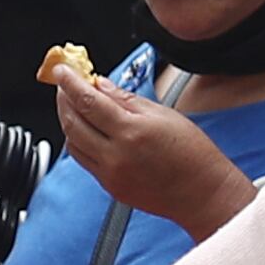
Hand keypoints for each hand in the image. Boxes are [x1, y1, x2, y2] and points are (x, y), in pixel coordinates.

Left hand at [51, 69, 254, 235]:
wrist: (203, 194)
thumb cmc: (193, 154)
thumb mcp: (164, 115)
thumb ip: (127, 100)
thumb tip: (102, 86)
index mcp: (131, 131)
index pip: (88, 101)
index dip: (70, 82)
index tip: (61, 70)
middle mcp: (116, 155)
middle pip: (73, 122)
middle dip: (64, 99)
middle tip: (64, 84)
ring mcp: (111, 174)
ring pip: (73, 143)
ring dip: (68, 120)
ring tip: (73, 105)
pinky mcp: (111, 187)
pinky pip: (84, 160)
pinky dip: (79, 141)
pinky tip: (86, 129)